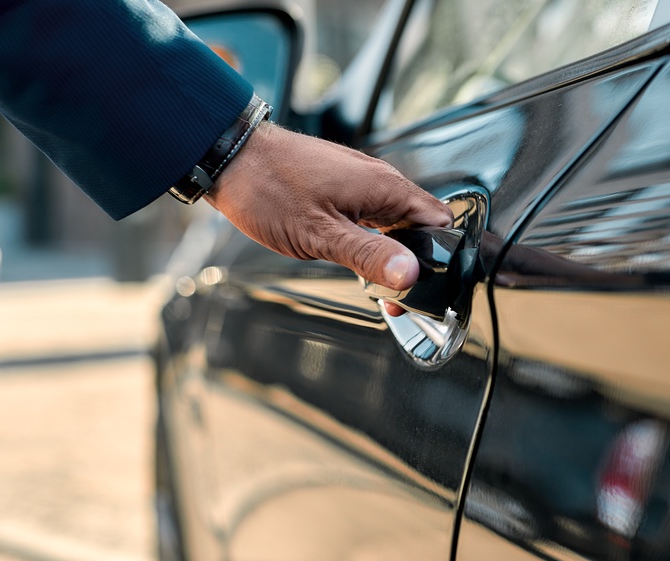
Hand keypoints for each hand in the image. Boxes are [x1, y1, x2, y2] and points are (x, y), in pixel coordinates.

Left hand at [205, 122, 451, 291]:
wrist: (230, 156)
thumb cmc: (268, 188)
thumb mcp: (320, 234)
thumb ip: (369, 255)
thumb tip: (411, 274)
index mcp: (385, 187)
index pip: (439, 223)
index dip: (437, 257)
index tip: (421, 286)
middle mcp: (380, 179)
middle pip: (420, 224)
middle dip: (415, 260)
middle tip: (395, 294)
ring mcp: (362, 180)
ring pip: (396, 221)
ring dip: (392, 250)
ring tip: (377, 281)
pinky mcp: (345, 184)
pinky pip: (374, 214)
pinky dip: (373, 237)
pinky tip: (357, 256)